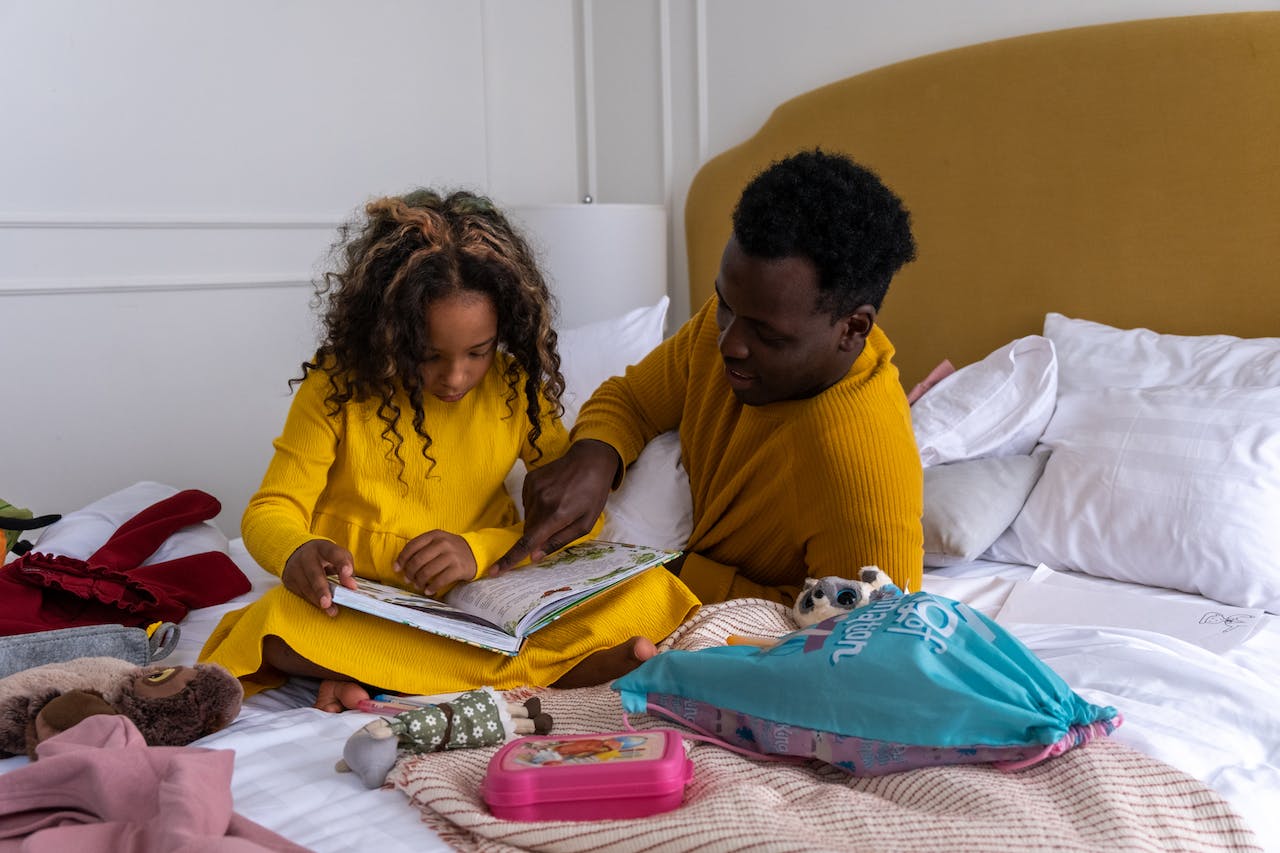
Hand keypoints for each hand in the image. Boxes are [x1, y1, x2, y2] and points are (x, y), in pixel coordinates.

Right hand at [282, 539, 355, 615]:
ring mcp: (295, 568)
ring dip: (318, 600)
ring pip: (306, 586)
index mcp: (322, 547)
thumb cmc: (323, 556)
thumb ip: (347, 569)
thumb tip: (351, 587)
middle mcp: (306, 556)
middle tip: (328, 602)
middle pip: (314, 573)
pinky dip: (312, 601)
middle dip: (321, 588)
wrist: (297, 552)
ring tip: (330, 610)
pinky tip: (321, 606)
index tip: (348, 573)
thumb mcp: (337, 556)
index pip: (333, 553)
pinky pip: (301, 593)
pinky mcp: (289, 579)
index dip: (341, 563)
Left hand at [394, 530, 476, 595]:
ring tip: (418, 586)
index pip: (412, 546)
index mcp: (434, 535)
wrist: (474, 553)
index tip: (397, 569)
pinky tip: (428, 591)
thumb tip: (399, 566)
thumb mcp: (437, 542)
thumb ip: (420, 549)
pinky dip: (432, 588)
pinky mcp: (459, 568)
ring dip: (419, 582)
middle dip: (410, 573)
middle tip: (408, 580)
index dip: (402, 559)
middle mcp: (443, 543)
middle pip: (418, 560)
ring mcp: (451, 556)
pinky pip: (440, 580)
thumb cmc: (450, 549)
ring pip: (427, 572)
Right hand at [493, 439, 620, 574]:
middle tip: (558, 523)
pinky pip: (527, 503)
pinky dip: (537, 506)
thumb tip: (534, 556)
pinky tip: (553, 496)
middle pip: (529, 531)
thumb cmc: (593, 494)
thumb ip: (559, 541)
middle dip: (539, 535)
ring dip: (539, 519)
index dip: (510, 559)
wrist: (590, 460)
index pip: (528, 542)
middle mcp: (542, 501)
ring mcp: (534, 488)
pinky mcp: (530, 480)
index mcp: (558, 514)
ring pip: (528, 517)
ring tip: (559, 505)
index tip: (494, 571)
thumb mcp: (586, 523)